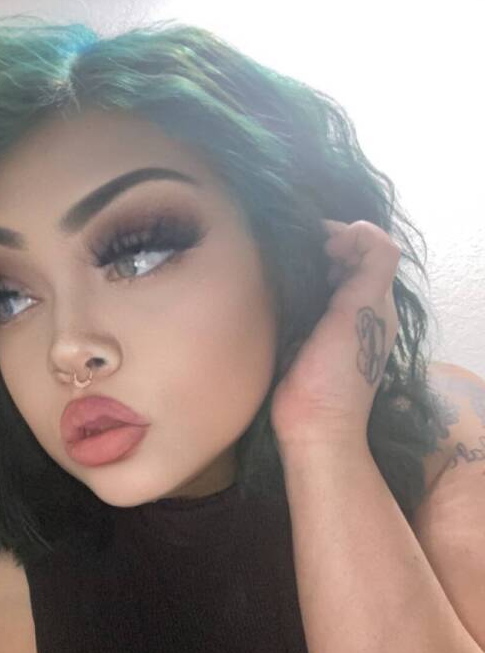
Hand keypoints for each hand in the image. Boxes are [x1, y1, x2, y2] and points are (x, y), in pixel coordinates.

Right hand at [270, 219, 401, 450]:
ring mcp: (329, 325)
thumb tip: (358, 227)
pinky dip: (292, 287)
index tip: (320, 241)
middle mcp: (356, 310)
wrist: (312, 425)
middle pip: (345, 261)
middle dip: (324, 245)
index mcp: (376, 302)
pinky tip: (276, 288)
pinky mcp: (302, 338)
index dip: (348, 234)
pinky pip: (301, 301)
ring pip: (322, 279)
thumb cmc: (339, 372)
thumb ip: (373, 263)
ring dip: (306, 265)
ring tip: (286, 264)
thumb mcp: (364, 310)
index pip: (370, 249)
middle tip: (299, 249)